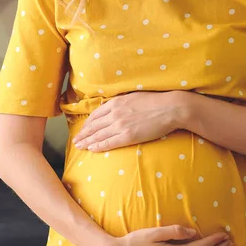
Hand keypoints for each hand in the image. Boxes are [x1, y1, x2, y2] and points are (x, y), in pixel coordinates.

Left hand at [72, 91, 187, 151]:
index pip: (96, 115)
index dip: (87, 124)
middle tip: (75, 141)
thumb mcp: (133, 97)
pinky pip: (109, 142)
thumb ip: (121, 103)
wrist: (169, 108)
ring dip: (87, 142)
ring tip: (79, 146)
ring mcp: (120, 125)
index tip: (83, 129)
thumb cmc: (155, 101)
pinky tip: (92, 149)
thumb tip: (113, 107)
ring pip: (98, 135)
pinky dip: (99, 146)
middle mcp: (115, 114)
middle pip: (94, 126)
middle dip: (83, 134)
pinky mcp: (128, 136)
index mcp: (116, 103)